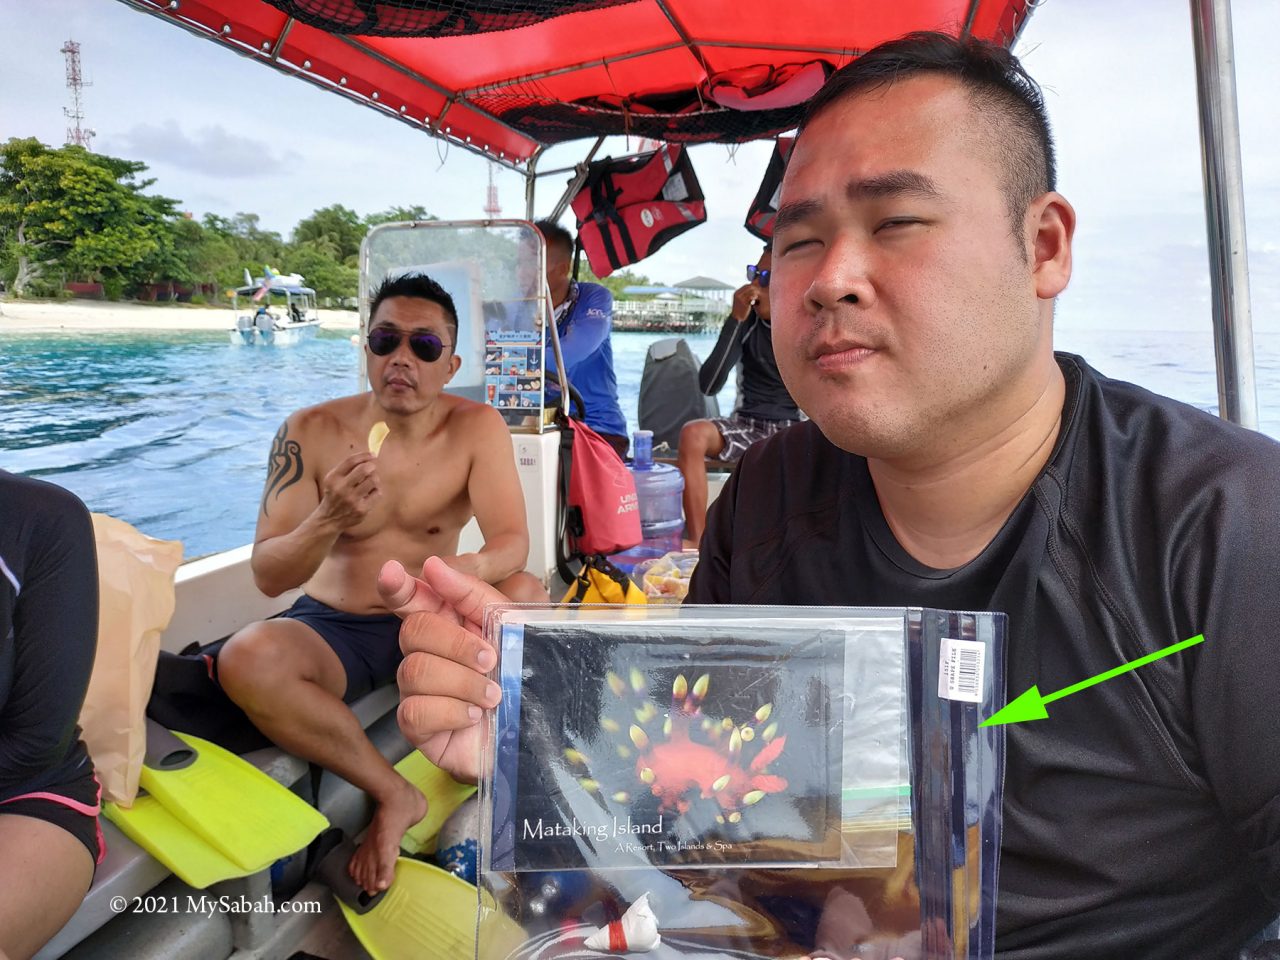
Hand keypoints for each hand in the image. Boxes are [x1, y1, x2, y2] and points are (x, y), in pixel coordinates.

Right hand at [317, 452, 379, 527]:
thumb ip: (347, 468)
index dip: (364, 455)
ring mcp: (352, 500)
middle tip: (372, 468)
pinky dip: (376, 491)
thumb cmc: (335, 494)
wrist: (329, 519)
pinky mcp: (361, 509)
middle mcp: (341, 488)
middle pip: (364, 469)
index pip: (351, 461)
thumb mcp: (333, 479)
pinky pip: (377, 493)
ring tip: (370, 482)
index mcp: (333, 478)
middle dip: (371, 466)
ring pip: (373, 481)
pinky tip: (370, 494)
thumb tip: (369, 456)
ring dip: (375, 479)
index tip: (372, 454)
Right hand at [377, 556, 506, 783]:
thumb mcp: (509, 626)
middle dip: (457, 644)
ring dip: (464, 683)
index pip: (411, 600)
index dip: (397, 586)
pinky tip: (473, 716)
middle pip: (414, 630)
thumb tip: (432, 567)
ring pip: (415, 670)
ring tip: (492, 695)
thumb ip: (472, 594)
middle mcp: (428, 654)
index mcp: (449, 625)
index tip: (391, 572)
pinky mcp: (418, 727)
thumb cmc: (521, 679)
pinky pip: (415, 711)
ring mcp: (419, 690)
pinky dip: (452, 712)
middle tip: (491, 660)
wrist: (534, 731)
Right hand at [730, 281, 762, 321]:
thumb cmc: (741, 309)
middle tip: (760, 291)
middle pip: (748, 287)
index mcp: (736, 293)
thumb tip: (753, 289)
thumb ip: (746, 294)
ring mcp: (740, 298)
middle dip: (755, 288)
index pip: (746, 285)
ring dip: (756, 293)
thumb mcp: (741, 300)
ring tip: (758, 296)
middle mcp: (737, 294)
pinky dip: (754, 297)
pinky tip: (756, 299)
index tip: (758, 287)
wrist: (737, 318)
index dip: (753, 286)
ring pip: (750, 291)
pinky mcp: (743, 302)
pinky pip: (751, 297)